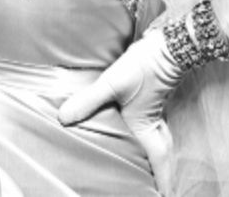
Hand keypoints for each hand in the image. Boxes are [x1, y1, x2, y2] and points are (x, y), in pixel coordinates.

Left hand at [58, 30, 181, 195]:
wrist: (165, 46)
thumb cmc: (144, 67)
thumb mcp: (113, 83)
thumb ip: (88, 100)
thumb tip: (63, 118)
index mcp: (148, 132)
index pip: (160, 170)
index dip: (159, 188)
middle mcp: (154, 131)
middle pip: (159, 165)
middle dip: (153, 180)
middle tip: (142, 189)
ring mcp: (154, 119)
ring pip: (155, 151)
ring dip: (148, 163)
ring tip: (136, 174)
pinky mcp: (150, 107)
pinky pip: (148, 136)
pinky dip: (142, 145)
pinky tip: (128, 141)